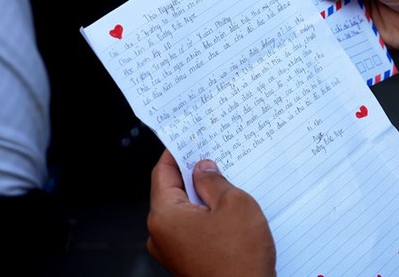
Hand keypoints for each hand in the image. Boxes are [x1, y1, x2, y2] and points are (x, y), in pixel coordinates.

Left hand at [147, 150, 275, 276]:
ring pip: (184, 211)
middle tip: (215, 157)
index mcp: (164, 215)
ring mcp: (172, 251)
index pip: (162, 172)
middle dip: (194, 174)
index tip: (187, 138)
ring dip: (203, 197)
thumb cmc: (239, 258)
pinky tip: (228, 212)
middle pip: (172, 191)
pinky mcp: (186, 261)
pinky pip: (192, 229)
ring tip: (228, 185)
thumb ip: (215, 181)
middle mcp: (160, 234)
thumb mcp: (234, 204)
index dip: (176, 152)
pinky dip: (206, 216)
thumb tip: (203, 170)